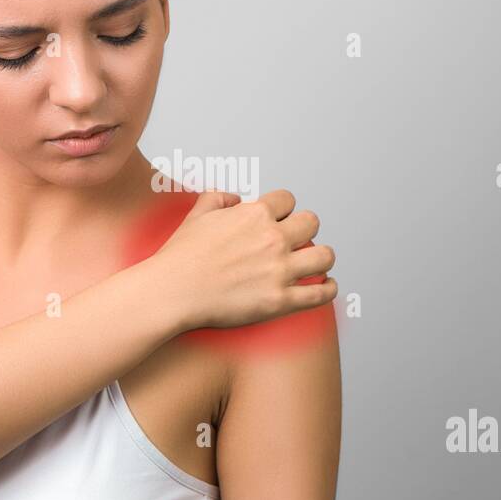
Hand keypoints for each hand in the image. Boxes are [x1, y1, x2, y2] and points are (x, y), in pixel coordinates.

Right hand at [152, 189, 337, 330]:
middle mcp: (273, 239)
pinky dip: (328, 288)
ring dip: (322, 257)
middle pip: (312, 222)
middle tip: (298, 239)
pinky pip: (320, 293)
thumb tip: (235, 198)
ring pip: (325, 256)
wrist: (172, 292)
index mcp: (255, 214)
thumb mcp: (197, 214)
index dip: (284, 209)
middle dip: (305, 229)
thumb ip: (218, 199)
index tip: (280, 218)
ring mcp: (279, 271)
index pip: (288, 200)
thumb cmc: (181, 256)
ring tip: (316, 262)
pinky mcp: (280, 301)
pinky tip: (325, 286)